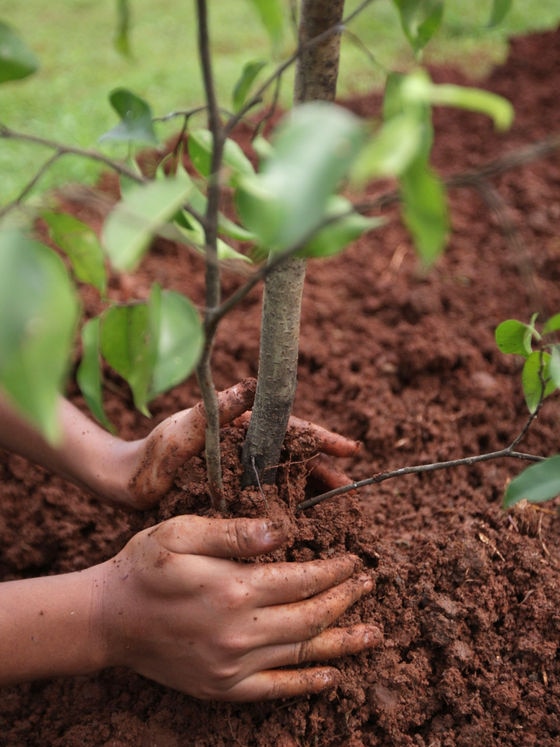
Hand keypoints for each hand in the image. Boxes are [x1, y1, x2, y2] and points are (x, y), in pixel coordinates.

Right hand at [98, 515, 380, 700]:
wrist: (108, 619)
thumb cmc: (145, 566)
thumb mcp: (182, 533)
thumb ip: (234, 533)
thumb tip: (282, 531)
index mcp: (232, 588)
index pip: (302, 579)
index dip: (334, 570)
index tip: (354, 560)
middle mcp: (238, 632)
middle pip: (311, 617)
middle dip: (346, 599)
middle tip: (370, 585)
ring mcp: (232, 665)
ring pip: (302, 653)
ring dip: (342, 642)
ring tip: (374, 633)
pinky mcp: (223, 687)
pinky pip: (276, 689)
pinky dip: (307, 682)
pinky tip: (332, 675)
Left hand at [125, 379, 359, 508]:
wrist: (128, 485)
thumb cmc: (152, 452)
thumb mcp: (184, 428)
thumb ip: (218, 409)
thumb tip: (253, 384)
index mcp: (242, 426)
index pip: (289, 428)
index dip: (321, 438)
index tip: (349, 450)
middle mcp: (247, 448)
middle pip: (294, 456)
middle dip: (324, 469)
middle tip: (350, 487)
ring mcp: (241, 473)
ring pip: (286, 480)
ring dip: (311, 491)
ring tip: (337, 509)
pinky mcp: (234, 497)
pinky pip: (268, 501)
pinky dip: (288, 509)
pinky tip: (305, 525)